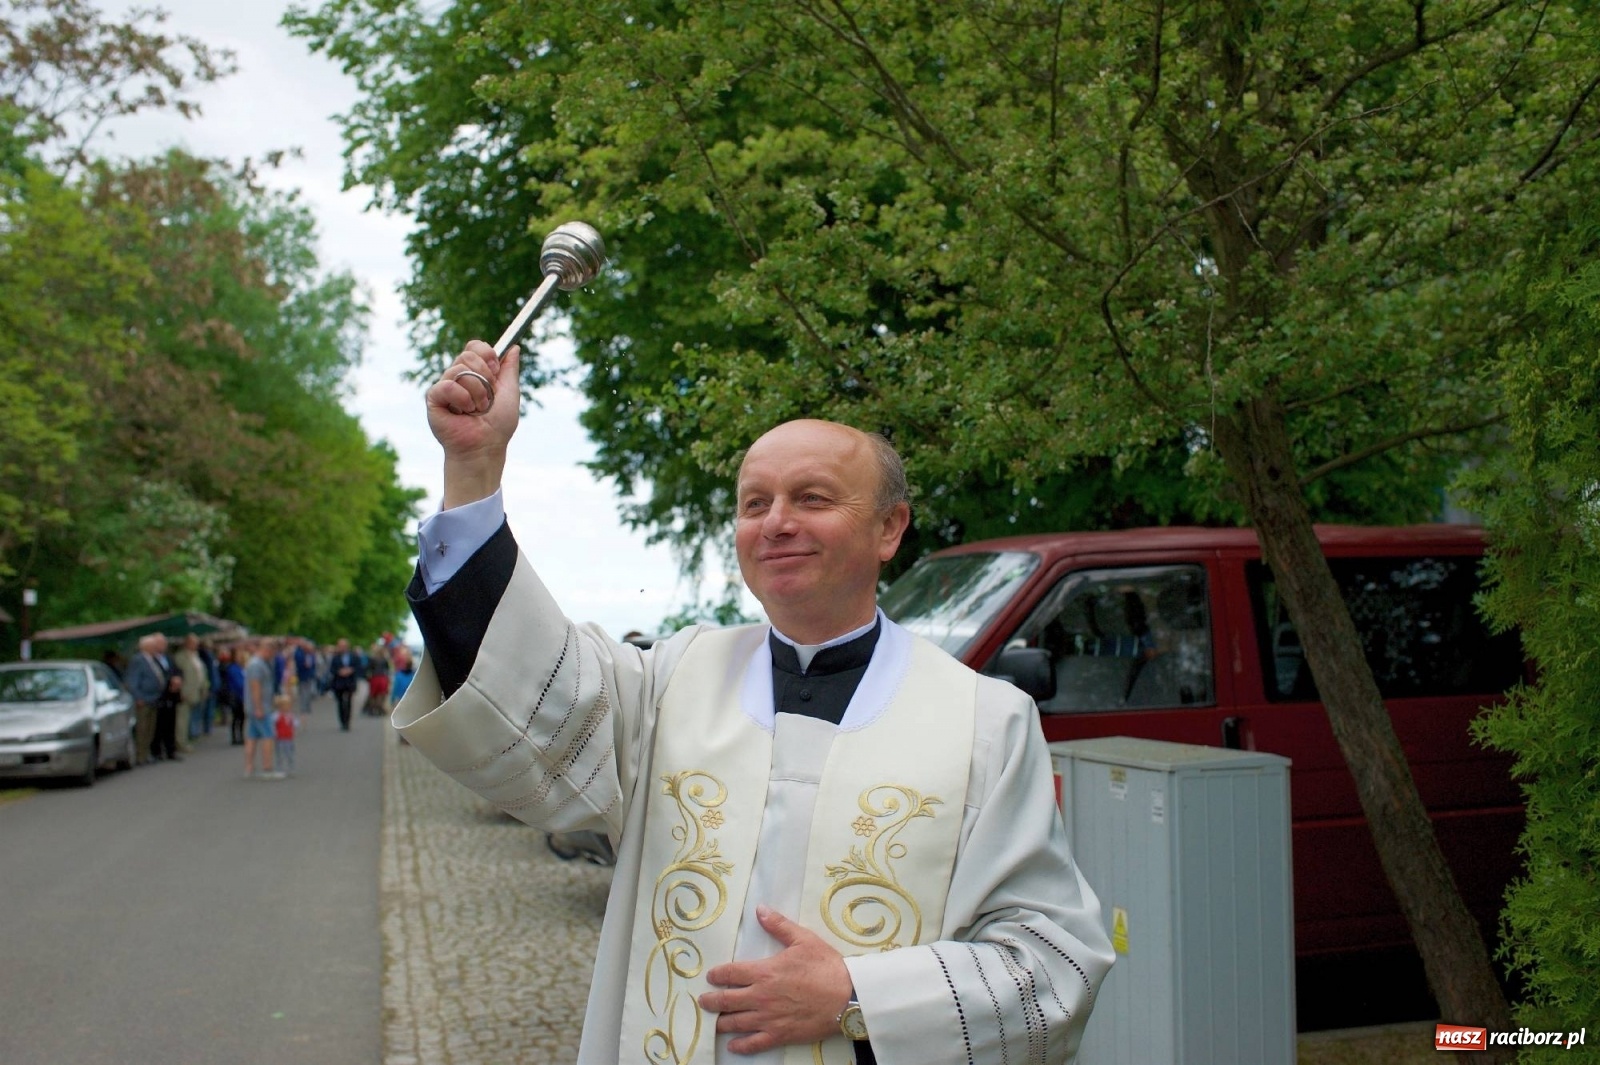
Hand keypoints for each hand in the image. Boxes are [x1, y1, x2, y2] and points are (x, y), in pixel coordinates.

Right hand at [425, 340, 521, 507]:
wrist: (485, 448)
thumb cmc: (498, 426)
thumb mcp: (510, 393)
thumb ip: (510, 370)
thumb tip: (514, 347)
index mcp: (474, 373)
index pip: (474, 347)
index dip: (486, 353)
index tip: (496, 370)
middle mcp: (458, 378)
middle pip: (467, 354)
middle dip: (484, 376)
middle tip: (487, 397)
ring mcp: (445, 387)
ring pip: (459, 369)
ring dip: (477, 392)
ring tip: (477, 410)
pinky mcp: (434, 399)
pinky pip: (447, 385)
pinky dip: (462, 398)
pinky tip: (464, 412)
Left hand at [699, 906, 852, 1054]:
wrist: (847, 997)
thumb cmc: (825, 966)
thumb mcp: (803, 939)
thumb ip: (779, 925)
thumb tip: (760, 909)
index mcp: (764, 972)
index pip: (731, 973)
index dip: (717, 975)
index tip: (711, 977)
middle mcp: (761, 996)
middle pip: (727, 1001)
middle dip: (712, 1001)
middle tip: (704, 1001)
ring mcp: (768, 1018)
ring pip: (736, 1023)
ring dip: (722, 1023)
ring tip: (714, 1022)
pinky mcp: (779, 1035)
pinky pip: (754, 1044)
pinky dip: (740, 1046)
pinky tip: (733, 1046)